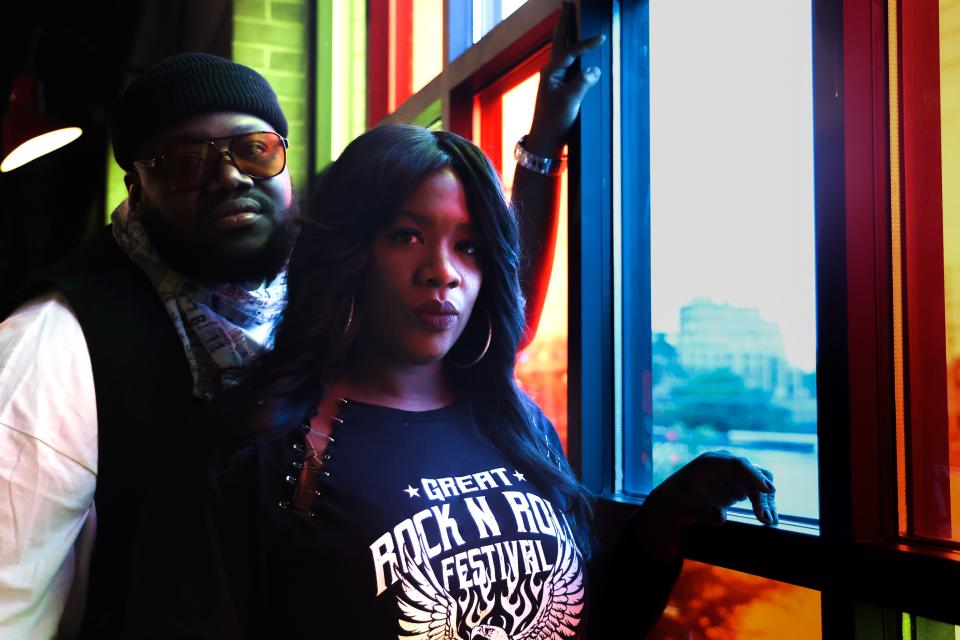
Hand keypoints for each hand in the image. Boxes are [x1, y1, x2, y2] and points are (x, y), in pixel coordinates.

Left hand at [525, 1, 605, 156]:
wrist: (545, 141)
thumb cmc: (553, 122)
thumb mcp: (569, 102)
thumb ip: (582, 84)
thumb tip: (594, 69)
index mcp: (551, 72)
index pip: (570, 51)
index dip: (586, 44)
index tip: (602, 38)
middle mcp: (552, 71)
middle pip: (560, 40)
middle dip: (565, 22)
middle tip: (568, 3)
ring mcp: (556, 78)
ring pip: (562, 48)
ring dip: (567, 31)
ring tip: (570, 15)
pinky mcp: (561, 86)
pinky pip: (568, 61)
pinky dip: (573, 49)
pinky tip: (576, 46)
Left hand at [645, 451, 777, 527]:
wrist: (674, 503)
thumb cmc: (678, 502)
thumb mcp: (689, 508)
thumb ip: (706, 513)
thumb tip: (721, 518)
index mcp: (710, 463)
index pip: (738, 464)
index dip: (754, 475)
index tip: (768, 489)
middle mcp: (725, 465)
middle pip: (752, 473)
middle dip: (761, 494)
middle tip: (765, 517)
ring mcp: (732, 474)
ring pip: (758, 482)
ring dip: (766, 500)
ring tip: (768, 520)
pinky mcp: (737, 485)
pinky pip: (756, 491)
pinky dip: (763, 503)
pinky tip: (768, 518)